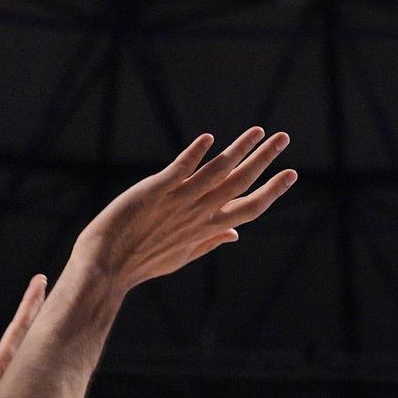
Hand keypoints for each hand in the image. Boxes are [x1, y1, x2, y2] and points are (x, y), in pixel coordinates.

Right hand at [0, 275, 47, 397]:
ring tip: (31, 312)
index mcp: (1, 372)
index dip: (30, 304)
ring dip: (22, 330)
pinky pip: (3, 366)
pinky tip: (8, 350)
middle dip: (31, 310)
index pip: (20, 330)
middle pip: (23, 336)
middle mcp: (4, 377)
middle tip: (42, 285)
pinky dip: (7, 349)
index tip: (41, 280)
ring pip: (15, 351)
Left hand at [75, 127, 296, 295]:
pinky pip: (179, 170)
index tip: (291, 173)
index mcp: (207, 228)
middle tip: (283, 137)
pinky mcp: (154, 191)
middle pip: (240, 183)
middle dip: (264, 159)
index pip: (250, 208)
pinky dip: (194, 155)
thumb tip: (236, 234)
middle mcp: (198, 213)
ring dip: (239, 149)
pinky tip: (208, 139)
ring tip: (257, 131)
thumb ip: (210, 242)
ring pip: (217, 172)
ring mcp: (178, 201)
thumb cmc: (142, 261)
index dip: (272, 191)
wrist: (106, 265)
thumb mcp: (182, 255)